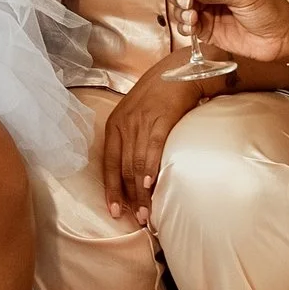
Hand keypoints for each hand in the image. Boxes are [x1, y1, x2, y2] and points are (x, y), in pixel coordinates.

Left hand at [100, 55, 207, 223]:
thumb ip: (133, 139)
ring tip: (148, 212)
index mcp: (115, 125)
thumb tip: (136, 174)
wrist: (180, 70)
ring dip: (141, 192)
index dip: (111, 190)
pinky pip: (153, 148)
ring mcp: (142, 121)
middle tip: (138, 219)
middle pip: (123, 168)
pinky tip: (152, 185)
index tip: (114, 211)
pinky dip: (151, 168)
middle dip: (129, 197)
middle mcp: (124, 124)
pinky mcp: (161, 118)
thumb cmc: (159, 94)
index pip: (108, 164)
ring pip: (137, 164)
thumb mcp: (136, 115)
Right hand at [168, 0, 288, 63]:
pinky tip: (193, 26)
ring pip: (178, 7)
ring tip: (193, 16)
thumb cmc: (271, 8)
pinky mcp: (205, 28)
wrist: (282, 37)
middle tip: (189, 2)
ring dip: (180, 11)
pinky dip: (184, 26)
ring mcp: (205, 8)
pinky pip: (185, 25)